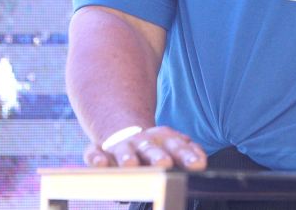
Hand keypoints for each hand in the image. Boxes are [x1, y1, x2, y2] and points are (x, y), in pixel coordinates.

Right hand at [83, 125, 206, 170]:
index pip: (178, 147)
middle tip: (165, 164)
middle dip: (158, 156)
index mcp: (163, 141)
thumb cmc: (153, 145)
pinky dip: (96, 159)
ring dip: (128, 158)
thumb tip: (201, 160)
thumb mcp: (172, 144)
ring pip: (124, 151)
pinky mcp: (99, 151)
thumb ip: (188, 151)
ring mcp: (120, 147)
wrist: (123, 130)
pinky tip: (101, 164)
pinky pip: (94, 154)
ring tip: (131, 165)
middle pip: (151, 149)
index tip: (198, 165)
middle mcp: (142, 143)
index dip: (188, 155)